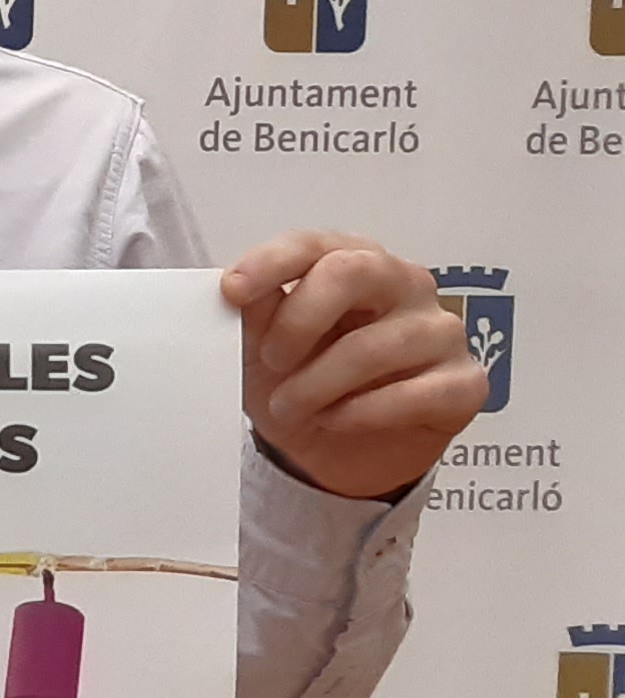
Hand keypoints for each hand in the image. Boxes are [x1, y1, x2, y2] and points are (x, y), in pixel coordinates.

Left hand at [221, 232, 483, 500]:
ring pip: (375, 345)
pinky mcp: (465, 383)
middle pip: (355, 271)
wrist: (330, 454)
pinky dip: (362, 413)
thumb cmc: (299, 384)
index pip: (316, 244)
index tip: (232, 291)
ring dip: (317, 384)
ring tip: (289, 407)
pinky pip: (414, 394)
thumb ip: (254, 314)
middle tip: (271, 361)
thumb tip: (237, 288)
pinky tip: (337, 420)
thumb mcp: (259, 349)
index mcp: (354, 263)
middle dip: (299, 321)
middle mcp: (405, 285)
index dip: (272, 262)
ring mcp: (441, 332)